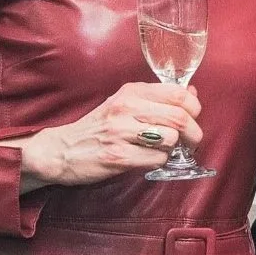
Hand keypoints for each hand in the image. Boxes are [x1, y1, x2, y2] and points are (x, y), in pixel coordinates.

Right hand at [13, 82, 203, 190]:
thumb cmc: (99, 127)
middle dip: (193, 133)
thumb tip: (192, 93)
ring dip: (174, 149)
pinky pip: (157, 159)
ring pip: (171, 139)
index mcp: (131, 92)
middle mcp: (126, 108)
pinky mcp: (118, 156)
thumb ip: (157, 98)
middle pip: (180, 117)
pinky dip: (158, 162)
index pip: (179, 94)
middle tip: (191, 141)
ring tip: (162, 150)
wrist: (61, 150)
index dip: (194, 108)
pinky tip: (147, 159)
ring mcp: (121, 132)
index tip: (193, 118)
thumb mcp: (125, 103)